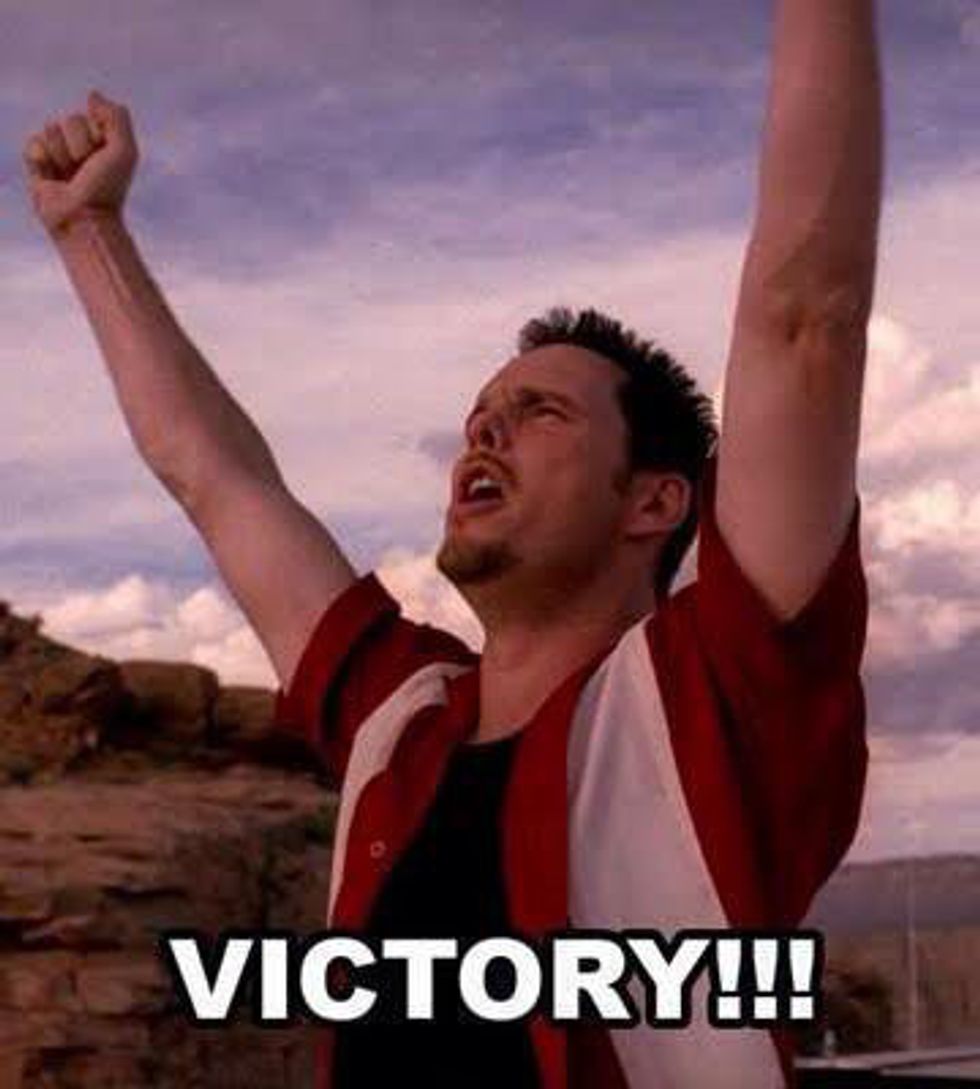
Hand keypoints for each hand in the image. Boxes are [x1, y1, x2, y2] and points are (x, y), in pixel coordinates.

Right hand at [24, 90, 137, 235]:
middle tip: (86, 170)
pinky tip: (51, 177)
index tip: (105, 159)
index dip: (98, 135)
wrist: (83, 219)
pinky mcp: (38, 162)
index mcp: (103, 140)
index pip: (92, 113)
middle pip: (70, 120)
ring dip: (61, 154)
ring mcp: (59, 152)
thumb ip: (116, 117)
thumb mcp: (124, 151)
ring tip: (69, 176)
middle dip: (79, 145)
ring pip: (50, 129)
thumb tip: (92, 95)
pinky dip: (42, 158)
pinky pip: (34, 142)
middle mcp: (81, 144)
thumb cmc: (107, 189)